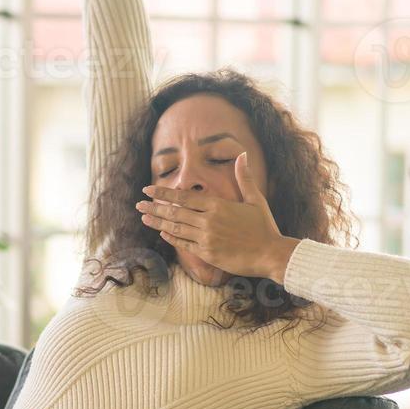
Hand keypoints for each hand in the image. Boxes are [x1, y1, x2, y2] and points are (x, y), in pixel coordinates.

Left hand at [135, 151, 298, 281]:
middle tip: (138, 205)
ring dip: (157, 222)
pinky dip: (171, 238)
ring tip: (143, 218)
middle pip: (174, 212)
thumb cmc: (264, 226)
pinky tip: (161, 233)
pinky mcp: (207, 254)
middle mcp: (208, 221)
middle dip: (154, 207)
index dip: (163, 193)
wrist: (271, 254)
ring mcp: (206, 238)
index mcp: (218, 205)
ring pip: (175, 228)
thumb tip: (243, 154)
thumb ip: (244, 178)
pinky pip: (183, 244)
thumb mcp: (255, 199)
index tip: (148, 190)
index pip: (184, 197)